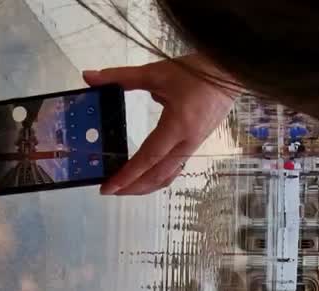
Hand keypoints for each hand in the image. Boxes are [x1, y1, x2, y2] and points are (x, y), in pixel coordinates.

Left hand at [84, 56, 236, 195]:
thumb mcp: (156, 72)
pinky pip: (175, 168)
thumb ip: (121, 77)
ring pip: (168, 176)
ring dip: (145, 186)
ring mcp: (193, 146)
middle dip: (132, 187)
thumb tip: (89, 77)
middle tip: (110, 190)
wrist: (229, 73)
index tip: (108, 186)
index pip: (148, 158)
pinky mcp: (195, 144)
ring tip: (125, 187)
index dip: (127, 175)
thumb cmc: (196, 72)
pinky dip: (158, 177)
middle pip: (157, 176)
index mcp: (178, 126)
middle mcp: (187, 141)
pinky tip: (146, 175)